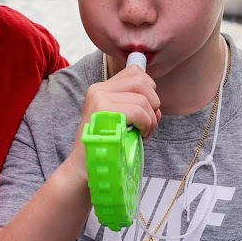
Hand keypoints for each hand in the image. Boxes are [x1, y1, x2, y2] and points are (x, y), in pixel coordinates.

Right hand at [66, 63, 161, 182]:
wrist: (83, 168)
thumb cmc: (105, 147)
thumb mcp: (119, 122)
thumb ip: (136, 109)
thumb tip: (158, 109)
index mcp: (101, 89)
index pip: (134, 72)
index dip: (149, 87)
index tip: (148, 107)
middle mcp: (99, 89)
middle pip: (141, 81)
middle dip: (153, 102)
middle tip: (148, 123)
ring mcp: (100, 98)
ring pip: (143, 98)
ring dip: (151, 118)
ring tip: (144, 132)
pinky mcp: (104, 110)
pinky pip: (139, 111)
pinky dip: (146, 124)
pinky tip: (141, 135)